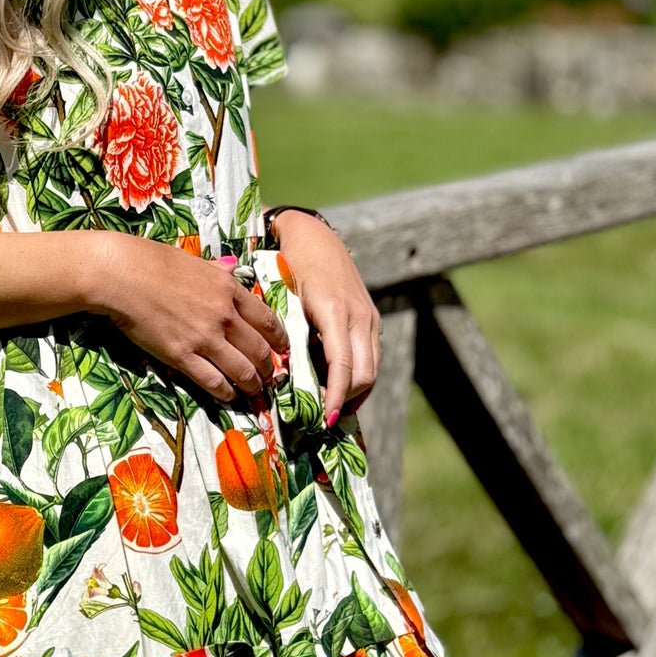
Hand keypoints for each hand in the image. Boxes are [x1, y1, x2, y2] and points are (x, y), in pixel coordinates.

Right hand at [89, 234, 290, 402]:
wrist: (123, 274)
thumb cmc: (153, 261)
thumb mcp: (195, 261)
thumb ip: (217, 271)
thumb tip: (230, 269)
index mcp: (229, 290)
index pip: (267, 320)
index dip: (279, 340)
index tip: (283, 350)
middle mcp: (224, 316)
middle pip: (259, 350)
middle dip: (268, 368)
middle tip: (270, 377)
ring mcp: (204, 338)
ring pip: (242, 370)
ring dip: (251, 385)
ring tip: (253, 391)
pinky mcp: (182, 356)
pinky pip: (213, 382)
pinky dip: (225, 393)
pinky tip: (228, 396)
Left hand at [272, 210, 378, 424]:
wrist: (314, 235)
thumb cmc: (289, 265)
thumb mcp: (284, 299)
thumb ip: (289, 335)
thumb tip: (283, 375)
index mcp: (334, 312)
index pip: (343, 366)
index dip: (335, 396)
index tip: (324, 419)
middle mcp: (358, 316)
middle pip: (364, 374)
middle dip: (345, 401)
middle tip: (321, 420)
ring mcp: (368, 317)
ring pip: (372, 368)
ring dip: (353, 392)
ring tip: (329, 410)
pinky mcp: (370, 318)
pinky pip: (371, 356)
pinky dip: (358, 376)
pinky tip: (339, 388)